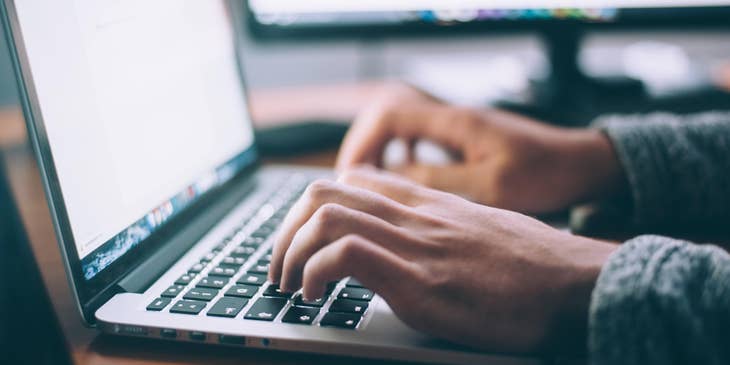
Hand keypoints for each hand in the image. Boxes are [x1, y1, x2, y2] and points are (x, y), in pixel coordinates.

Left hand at [269, 168, 616, 352]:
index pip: (353, 180)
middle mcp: (415, 215)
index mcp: (429, 204)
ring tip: (289, 285)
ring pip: (324, 215)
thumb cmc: (536, 266)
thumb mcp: (481, 232)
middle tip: (280, 267)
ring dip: (289, 252)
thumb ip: (442, 228)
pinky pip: (346, 255)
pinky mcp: (420, 281)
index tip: (304, 241)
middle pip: (324, 191)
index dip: (313, 208)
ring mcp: (416, 245)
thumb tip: (414, 246)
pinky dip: (314, 273)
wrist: (579, 284)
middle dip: (286, 230)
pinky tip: (315, 297)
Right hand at [336, 83, 625, 213]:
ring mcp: (458, 126)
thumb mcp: (489, 186)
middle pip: (387, 116)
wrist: (582, 164)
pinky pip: (420, 139)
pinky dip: (402, 156)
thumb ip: (437, 181)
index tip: (350, 176)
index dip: (362, 143)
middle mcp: (452, 117)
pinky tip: (404, 180)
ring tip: (370, 185)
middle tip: (351, 184)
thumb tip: (387, 181)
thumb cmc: (545, 174)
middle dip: (363, 148)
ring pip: (401, 128)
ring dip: (381, 152)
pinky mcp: (466, 139)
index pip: (389, 114)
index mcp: (455, 122)